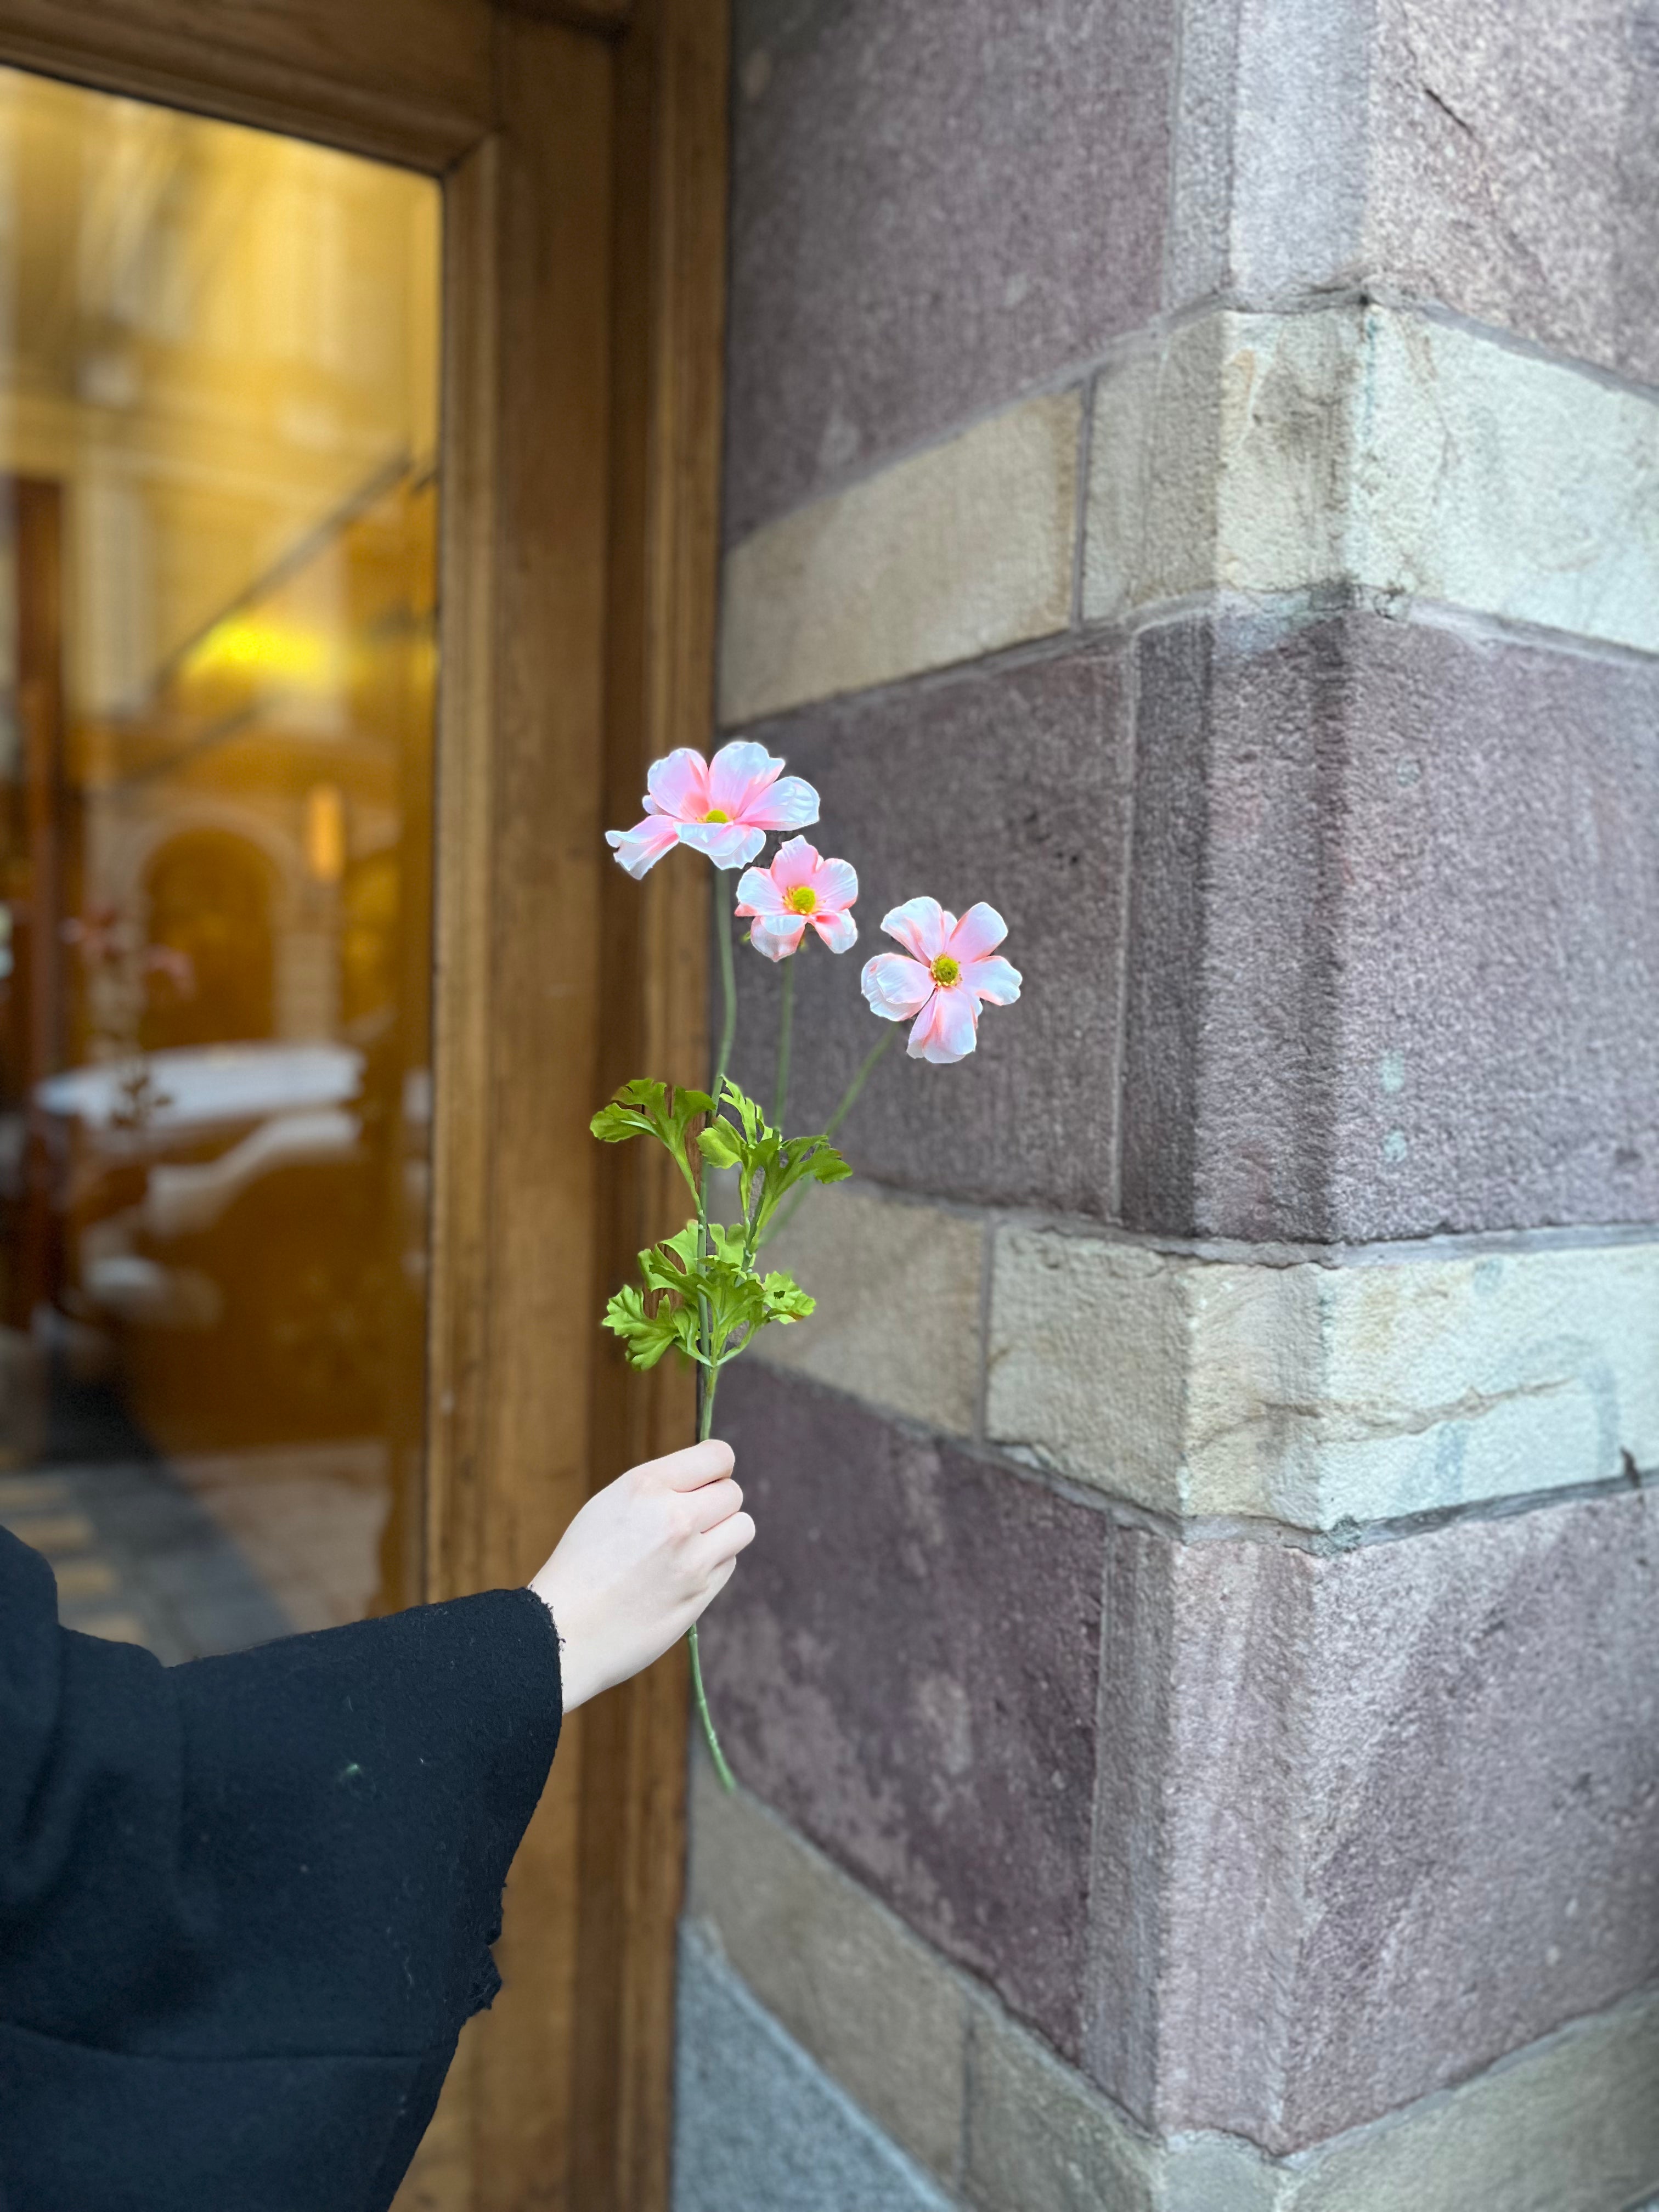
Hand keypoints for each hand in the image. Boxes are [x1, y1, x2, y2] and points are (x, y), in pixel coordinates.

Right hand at [529, 1440, 753, 1712]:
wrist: (562, 1631)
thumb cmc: (580, 1567)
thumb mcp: (609, 1505)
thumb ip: (659, 1489)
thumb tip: (704, 1481)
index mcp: (647, 1486)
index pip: (717, 1456)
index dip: (716, 1468)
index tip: (707, 1480)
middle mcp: (676, 1517)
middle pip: (733, 1493)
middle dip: (717, 1503)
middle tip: (691, 1520)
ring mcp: (692, 1559)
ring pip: (742, 1527)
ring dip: (724, 1533)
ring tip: (692, 1546)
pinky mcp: (701, 1593)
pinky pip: (729, 1565)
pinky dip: (714, 1566)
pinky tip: (681, 1575)